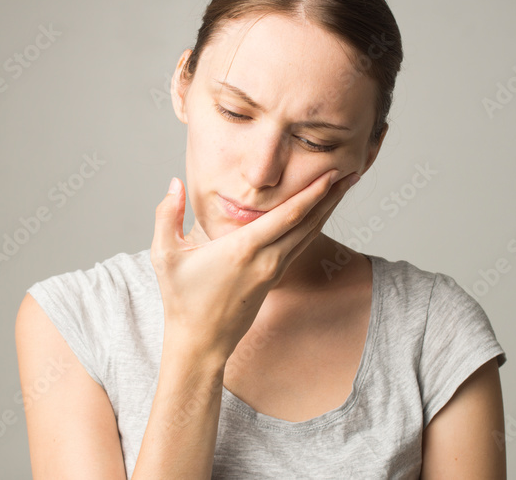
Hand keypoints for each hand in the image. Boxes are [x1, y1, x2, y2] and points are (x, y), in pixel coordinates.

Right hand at [150, 169, 360, 361]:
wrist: (200, 343)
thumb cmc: (181, 299)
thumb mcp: (164, 254)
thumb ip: (167, 214)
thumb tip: (174, 182)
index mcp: (243, 248)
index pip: (288, 215)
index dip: (313, 193)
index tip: (331, 173)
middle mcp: (266, 259)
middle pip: (308, 222)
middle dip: (331, 196)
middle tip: (351, 173)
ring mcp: (273, 271)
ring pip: (308, 235)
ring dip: (326, 210)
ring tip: (342, 189)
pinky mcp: (273, 279)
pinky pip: (298, 247)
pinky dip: (312, 227)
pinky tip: (317, 215)